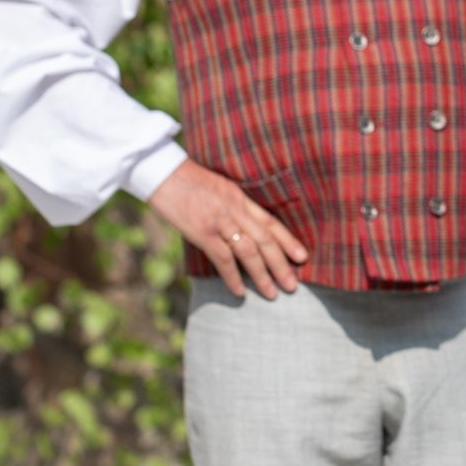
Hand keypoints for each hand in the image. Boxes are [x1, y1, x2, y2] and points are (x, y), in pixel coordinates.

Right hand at [146, 159, 308, 300]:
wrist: (162, 171)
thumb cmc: (186, 179)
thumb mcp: (217, 186)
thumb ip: (232, 204)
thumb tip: (240, 224)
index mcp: (240, 197)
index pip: (270, 222)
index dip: (288, 241)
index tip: (303, 256)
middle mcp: (235, 209)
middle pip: (265, 240)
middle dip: (281, 264)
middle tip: (293, 285)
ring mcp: (220, 221)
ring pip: (249, 251)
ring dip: (262, 275)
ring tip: (273, 293)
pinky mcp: (202, 232)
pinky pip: (223, 258)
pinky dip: (233, 277)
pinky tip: (240, 292)